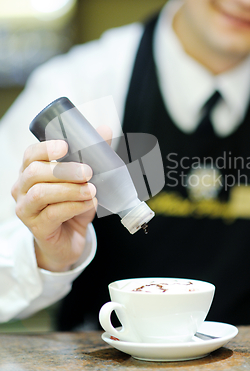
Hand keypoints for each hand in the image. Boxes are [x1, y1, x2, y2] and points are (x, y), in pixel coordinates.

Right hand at [11, 137, 98, 271]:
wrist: (69, 240)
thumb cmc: (72, 206)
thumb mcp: (83, 180)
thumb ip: (92, 155)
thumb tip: (104, 130)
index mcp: (30, 171)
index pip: (31, 154)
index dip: (46, 148)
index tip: (66, 146)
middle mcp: (22, 189)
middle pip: (35, 172)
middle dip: (64, 170)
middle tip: (88, 172)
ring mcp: (26, 209)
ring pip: (41, 193)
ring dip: (70, 189)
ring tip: (90, 190)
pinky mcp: (36, 228)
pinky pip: (52, 214)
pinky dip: (74, 206)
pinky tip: (89, 204)